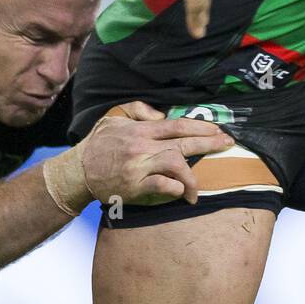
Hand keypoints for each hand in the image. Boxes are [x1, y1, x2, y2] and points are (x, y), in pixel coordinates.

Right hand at [80, 101, 234, 208]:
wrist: (78, 172)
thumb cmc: (98, 144)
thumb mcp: (113, 118)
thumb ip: (137, 111)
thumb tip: (161, 114)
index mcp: (139, 130)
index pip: (176, 126)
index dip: (200, 127)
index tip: (218, 130)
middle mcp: (141, 146)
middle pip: (182, 143)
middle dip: (208, 144)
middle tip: (227, 144)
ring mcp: (138, 167)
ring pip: (175, 164)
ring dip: (192, 175)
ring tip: (197, 187)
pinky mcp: (134, 186)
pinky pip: (161, 186)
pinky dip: (174, 188)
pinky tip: (180, 192)